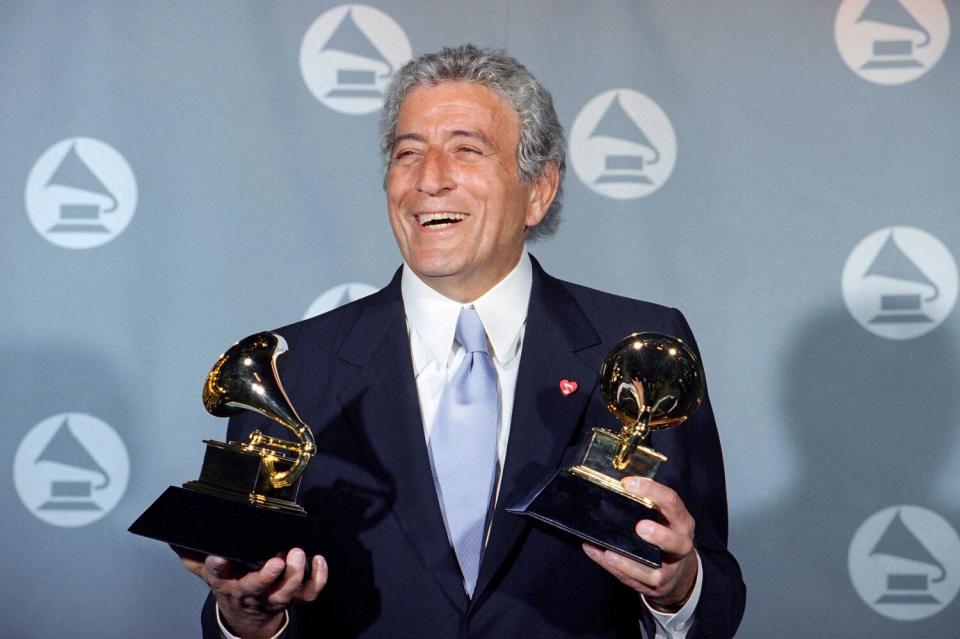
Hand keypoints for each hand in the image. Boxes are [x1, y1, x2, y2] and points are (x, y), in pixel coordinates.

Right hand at [173, 546, 327, 638]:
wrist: (247, 616)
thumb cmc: (231, 584)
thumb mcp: (208, 572)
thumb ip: (193, 556)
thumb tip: (173, 538)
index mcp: (227, 581)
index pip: (218, 572)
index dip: (218, 565)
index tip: (219, 555)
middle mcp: (250, 592)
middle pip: (256, 587)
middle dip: (266, 575)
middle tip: (277, 558)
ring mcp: (274, 596)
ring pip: (285, 592)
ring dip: (294, 575)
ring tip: (298, 553)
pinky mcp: (294, 598)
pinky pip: (309, 593)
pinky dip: (317, 579)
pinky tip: (318, 560)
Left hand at [582, 477, 697, 611]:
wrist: (681, 575)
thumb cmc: (667, 536)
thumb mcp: (665, 518)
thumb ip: (649, 503)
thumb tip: (619, 486)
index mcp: (681, 521)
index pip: (671, 502)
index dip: (651, 491)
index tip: (627, 483)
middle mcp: (681, 545)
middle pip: (675, 541)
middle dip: (658, 535)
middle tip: (639, 527)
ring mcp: (670, 569)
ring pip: (653, 570)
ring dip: (629, 561)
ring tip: (610, 553)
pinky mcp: (656, 585)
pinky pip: (634, 579)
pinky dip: (615, 569)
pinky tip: (600, 556)